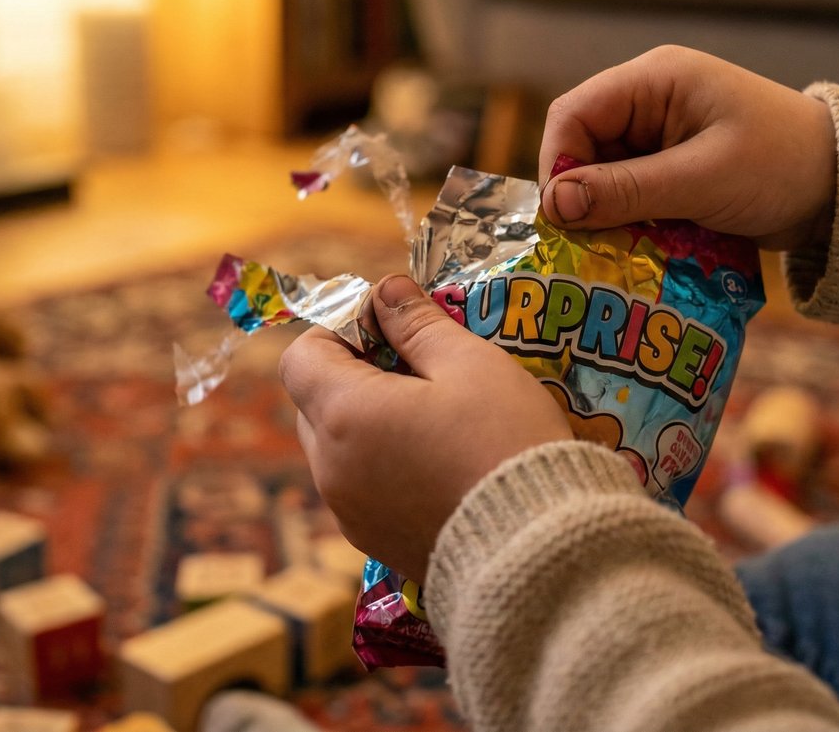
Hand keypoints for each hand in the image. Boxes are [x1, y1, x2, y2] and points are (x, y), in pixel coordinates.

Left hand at [279, 275, 572, 578]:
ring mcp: (350, 513)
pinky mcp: (375, 544)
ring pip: (340, 448)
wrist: (537, 548)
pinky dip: (386, 468)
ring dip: (372, 424)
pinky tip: (442, 466)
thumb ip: (418, 323)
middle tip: (421, 370)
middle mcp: (330, 468)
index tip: (392, 328)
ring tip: (438, 421)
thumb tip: (385, 291)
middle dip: (357, 376)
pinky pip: (363, 490)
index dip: (339, 331)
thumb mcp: (470, 364)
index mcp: (343, 415)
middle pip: (316, 403)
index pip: (301, 356)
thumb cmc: (504, 442)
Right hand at [539, 45, 838, 251]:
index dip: (558, 164)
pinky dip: (630, 224)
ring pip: (604, 179)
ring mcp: (661, 138)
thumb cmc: (783, 166)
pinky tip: (638, 251)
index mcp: (654, 80)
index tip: (561, 218)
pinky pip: (631, 197)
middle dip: (582, 197)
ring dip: (607, 216)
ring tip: (614, 253)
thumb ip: (627, 191)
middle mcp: (649, 103)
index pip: (573, 114)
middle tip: (584, 246)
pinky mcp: (674, 171)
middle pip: (583, 149)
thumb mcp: (702, 180)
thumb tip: (554, 206)